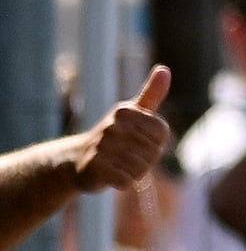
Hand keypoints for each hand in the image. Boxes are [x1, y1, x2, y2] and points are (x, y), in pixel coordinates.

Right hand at [66, 67, 169, 193]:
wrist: (77, 160)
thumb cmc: (114, 135)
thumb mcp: (133, 112)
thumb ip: (151, 93)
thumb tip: (164, 68)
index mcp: (125, 111)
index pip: (162, 132)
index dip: (156, 142)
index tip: (140, 140)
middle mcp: (112, 126)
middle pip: (153, 152)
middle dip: (146, 159)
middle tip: (127, 155)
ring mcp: (101, 147)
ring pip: (141, 168)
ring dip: (135, 172)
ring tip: (119, 165)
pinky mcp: (94, 168)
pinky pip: (127, 181)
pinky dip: (124, 182)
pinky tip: (112, 175)